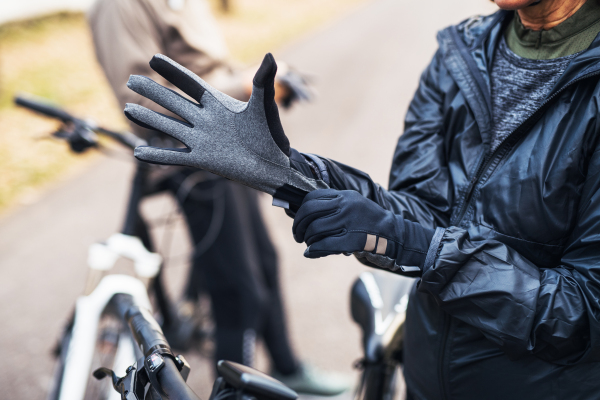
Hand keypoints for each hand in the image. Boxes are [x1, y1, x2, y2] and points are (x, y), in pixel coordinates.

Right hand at [125, 53, 326, 204]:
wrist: (274, 166)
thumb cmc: (272, 134)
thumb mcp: (265, 106)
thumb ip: (263, 82)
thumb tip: (269, 56)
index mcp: (218, 104)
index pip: (191, 84)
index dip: (173, 72)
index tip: (154, 59)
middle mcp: (205, 120)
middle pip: (173, 103)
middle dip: (153, 92)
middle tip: (131, 80)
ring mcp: (202, 140)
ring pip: (169, 127)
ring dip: (149, 119)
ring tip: (127, 109)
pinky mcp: (202, 160)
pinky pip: (175, 158)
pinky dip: (158, 155)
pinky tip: (139, 153)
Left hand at [292, 189, 433, 274]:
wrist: (394, 234)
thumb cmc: (369, 222)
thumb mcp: (353, 204)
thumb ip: (333, 205)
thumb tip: (304, 214)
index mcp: (344, 195)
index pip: (312, 198)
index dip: (300, 212)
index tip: (298, 222)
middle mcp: (345, 206)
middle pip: (309, 213)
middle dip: (299, 226)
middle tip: (298, 236)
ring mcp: (349, 222)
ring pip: (315, 230)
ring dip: (307, 240)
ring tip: (309, 245)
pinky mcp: (353, 240)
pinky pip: (325, 245)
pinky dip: (314, 250)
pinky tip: (310, 254)